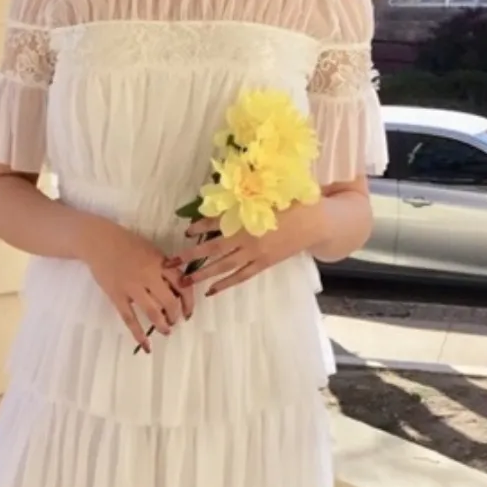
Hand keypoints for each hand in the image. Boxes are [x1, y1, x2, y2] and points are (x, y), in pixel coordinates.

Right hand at [78, 218, 192, 352]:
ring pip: (152, 311)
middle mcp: (148, 275)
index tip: (189, 312)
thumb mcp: (152, 250)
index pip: (182, 285)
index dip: (189, 302)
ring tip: (166, 330)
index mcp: (160, 263)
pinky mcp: (116, 296)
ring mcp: (131, 287)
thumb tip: (177, 290)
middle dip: (175, 315)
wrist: (98, 241)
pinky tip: (146, 345)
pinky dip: (139, 334)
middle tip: (175, 321)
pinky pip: (130, 318)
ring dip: (162, 325)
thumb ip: (164, 268)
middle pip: (170, 301)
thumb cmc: (127, 243)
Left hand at [170, 204, 325, 296]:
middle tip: (171, 261)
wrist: (315, 222)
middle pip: (213, 249)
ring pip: (224, 266)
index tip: (186, 230)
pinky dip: (225, 284)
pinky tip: (211, 291)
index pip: (217, 223)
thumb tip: (219, 198)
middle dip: (190, 255)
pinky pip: (241, 277)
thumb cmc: (291, 203)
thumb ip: (243, 199)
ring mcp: (256, 254)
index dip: (200, 226)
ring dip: (203, 273)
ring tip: (184, 280)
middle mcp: (248, 238)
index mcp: (248, 218)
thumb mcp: (266, 195)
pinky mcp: (263, 264)